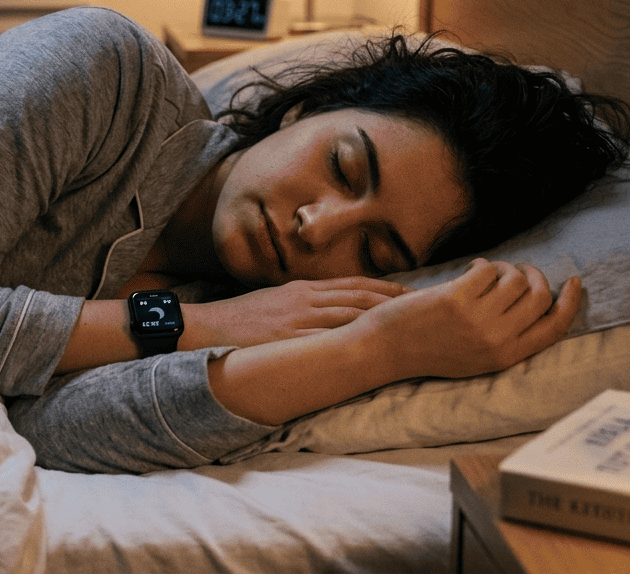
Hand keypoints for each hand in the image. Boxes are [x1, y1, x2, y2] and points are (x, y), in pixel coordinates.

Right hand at [185, 277, 410, 349]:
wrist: (204, 326)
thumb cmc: (236, 319)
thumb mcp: (272, 301)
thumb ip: (299, 304)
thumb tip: (323, 313)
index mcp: (302, 288)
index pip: (353, 283)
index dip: (384, 287)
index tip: (409, 293)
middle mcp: (306, 298)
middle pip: (360, 296)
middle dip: (394, 302)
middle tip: (425, 309)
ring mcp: (299, 317)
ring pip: (352, 313)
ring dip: (383, 319)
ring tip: (411, 326)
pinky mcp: (291, 336)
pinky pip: (331, 336)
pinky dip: (356, 338)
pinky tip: (376, 346)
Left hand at [361, 258, 580, 379]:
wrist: (387, 349)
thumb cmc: (430, 349)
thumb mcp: (477, 356)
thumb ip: (508, 335)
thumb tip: (536, 297)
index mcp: (507, 356)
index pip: (556, 327)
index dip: (570, 302)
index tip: (573, 282)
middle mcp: (497, 339)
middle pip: (540, 297)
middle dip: (536, 277)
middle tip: (521, 270)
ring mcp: (477, 319)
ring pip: (515, 279)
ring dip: (506, 268)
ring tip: (489, 271)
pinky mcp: (457, 299)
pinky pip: (488, 270)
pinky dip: (484, 265)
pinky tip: (471, 269)